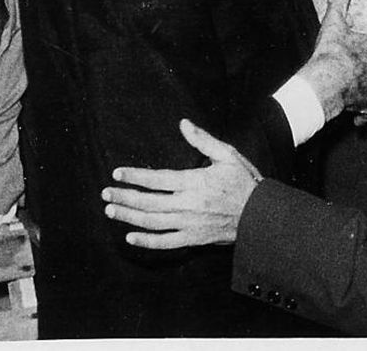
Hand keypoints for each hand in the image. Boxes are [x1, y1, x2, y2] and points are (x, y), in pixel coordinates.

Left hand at [102, 119, 259, 248]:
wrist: (260, 215)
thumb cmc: (245, 182)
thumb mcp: (228, 155)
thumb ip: (203, 140)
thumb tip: (183, 124)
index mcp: (195, 182)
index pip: (157, 179)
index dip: (135, 176)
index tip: (117, 173)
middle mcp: (188, 204)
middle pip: (148, 202)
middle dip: (124, 196)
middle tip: (106, 193)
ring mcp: (189, 224)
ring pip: (151, 222)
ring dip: (128, 217)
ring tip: (111, 210)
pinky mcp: (193, 238)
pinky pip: (165, 243)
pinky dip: (146, 242)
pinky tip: (130, 238)